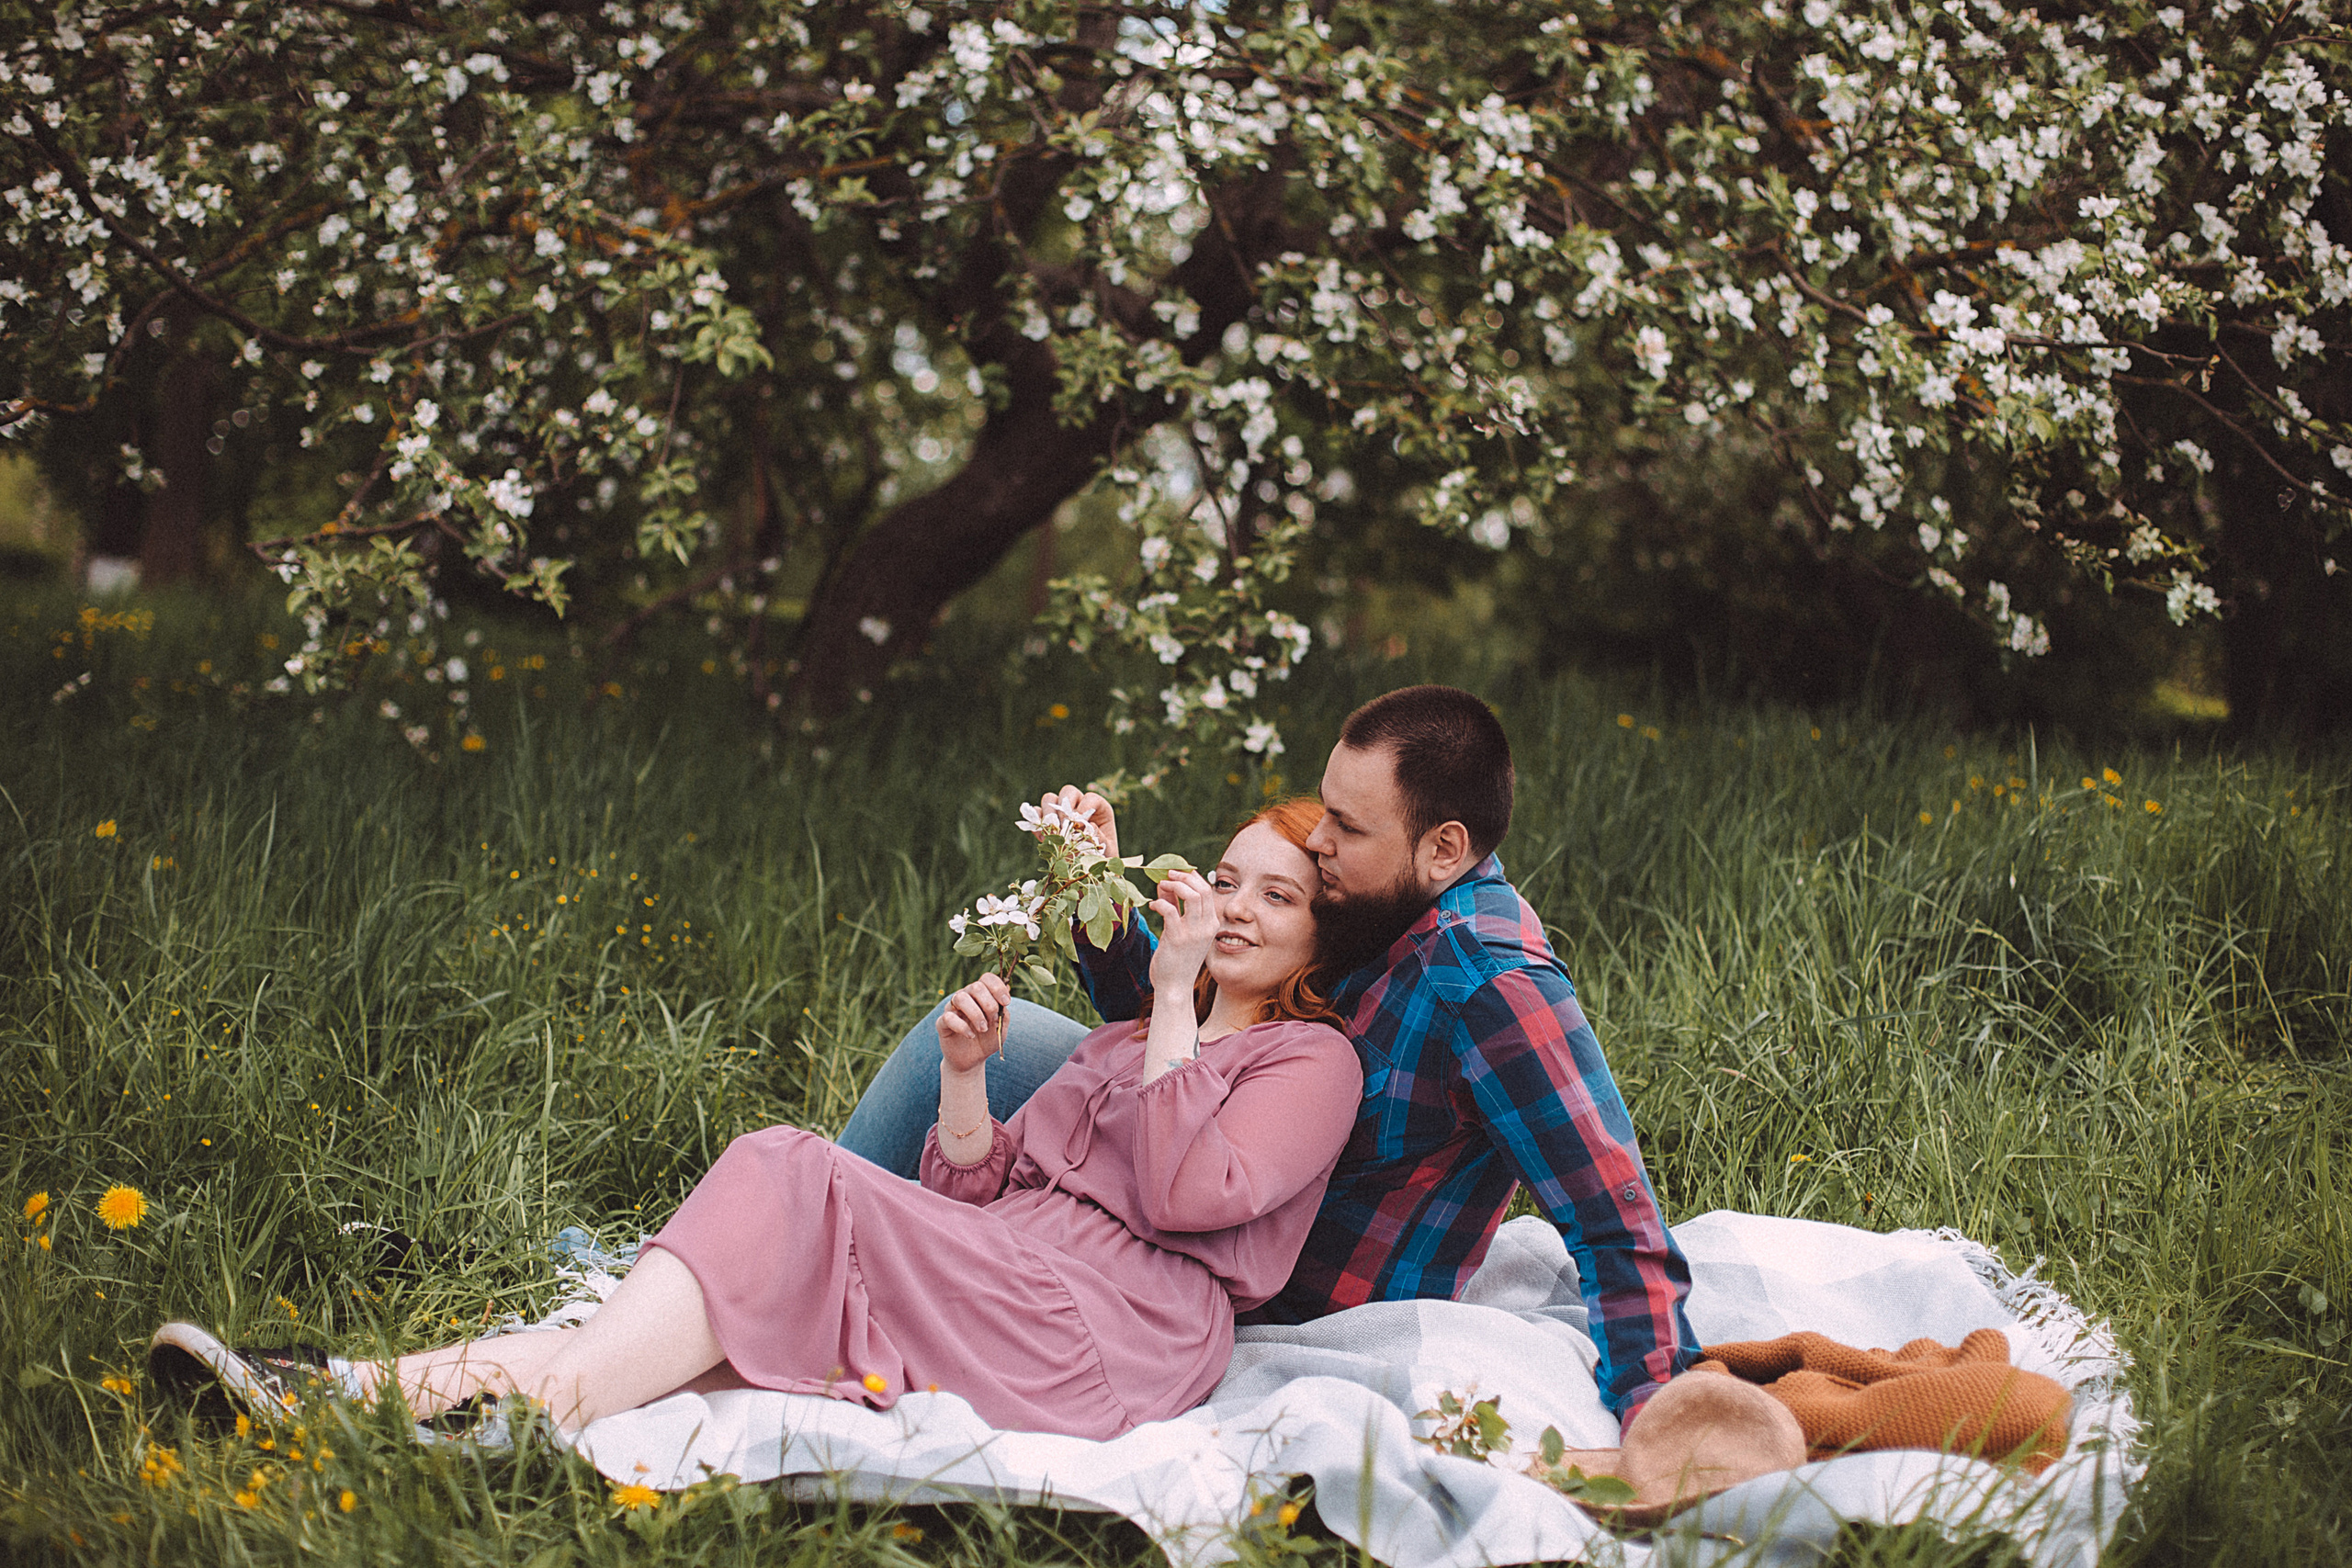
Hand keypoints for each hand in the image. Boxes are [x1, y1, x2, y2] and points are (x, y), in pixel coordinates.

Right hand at [936, 974, 1011, 1074]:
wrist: (973, 1059)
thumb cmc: (988, 1039)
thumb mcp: (1001, 1027)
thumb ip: (1003, 1012)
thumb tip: (1004, 996)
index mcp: (981, 995)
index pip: (987, 978)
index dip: (998, 987)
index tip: (1006, 1002)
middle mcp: (965, 997)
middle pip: (975, 986)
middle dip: (988, 1003)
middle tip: (993, 1019)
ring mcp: (952, 1009)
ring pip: (960, 998)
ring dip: (976, 1014)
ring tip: (983, 1029)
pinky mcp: (942, 1023)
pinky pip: (948, 1017)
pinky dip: (962, 1027)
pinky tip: (971, 1036)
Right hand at [1031, 785, 1118, 859]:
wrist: (1086, 870)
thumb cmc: (1101, 858)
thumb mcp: (1107, 851)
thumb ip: (1100, 839)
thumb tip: (1089, 826)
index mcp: (1098, 809)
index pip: (1091, 798)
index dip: (1085, 807)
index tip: (1080, 823)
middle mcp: (1078, 805)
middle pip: (1068, 792)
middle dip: (1064, 807)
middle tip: (1064, 826)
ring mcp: (1060, 812)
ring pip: (1049, 798)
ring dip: (1049, 814)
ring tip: (1053, 833)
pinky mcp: (1045, 822)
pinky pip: (1036, 813)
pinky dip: (1036, 823)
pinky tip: (1043, 838)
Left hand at [1146, 869, 1217, 997]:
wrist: (1175, 988)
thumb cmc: (1176, 960)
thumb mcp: (1180, 930)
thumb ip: (1175, 906)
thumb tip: (1164, 884)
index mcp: (1210, 924)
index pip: (1207, 890)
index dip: (1191, 877)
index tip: (1175, 873)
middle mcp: (1206, 926)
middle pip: (1202, 889)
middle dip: (1183, 876)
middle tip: (1167, 874)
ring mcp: (1193, 932)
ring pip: (1191, 895)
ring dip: (1174, 885)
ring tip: (1161, 885)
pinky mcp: (1177, 938)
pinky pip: (1170, 910)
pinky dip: (1160, 902)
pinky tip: (1153, 906)